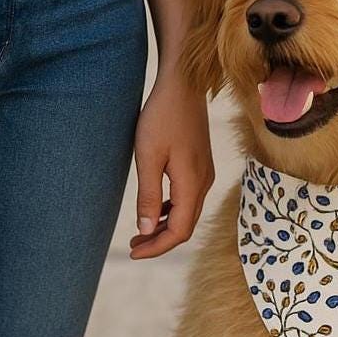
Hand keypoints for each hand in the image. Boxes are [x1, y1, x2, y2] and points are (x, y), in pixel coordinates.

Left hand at [129, 65, 213, 258]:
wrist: (182, 85)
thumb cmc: (162, 116)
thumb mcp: (148, 156)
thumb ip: (148, 194)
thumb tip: (146, 229)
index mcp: (191, 183)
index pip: (178, 231)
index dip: (157, 246)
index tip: (133, 252)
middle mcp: (203, 182)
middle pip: (185, 225)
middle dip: (160, 240)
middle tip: (133, 245)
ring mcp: (204, 172)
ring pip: (187, 212)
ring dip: (165, 225)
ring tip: (141, 231)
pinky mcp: (200, 163)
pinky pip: (188, 197)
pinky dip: (171, 209)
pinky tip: (154, 208)